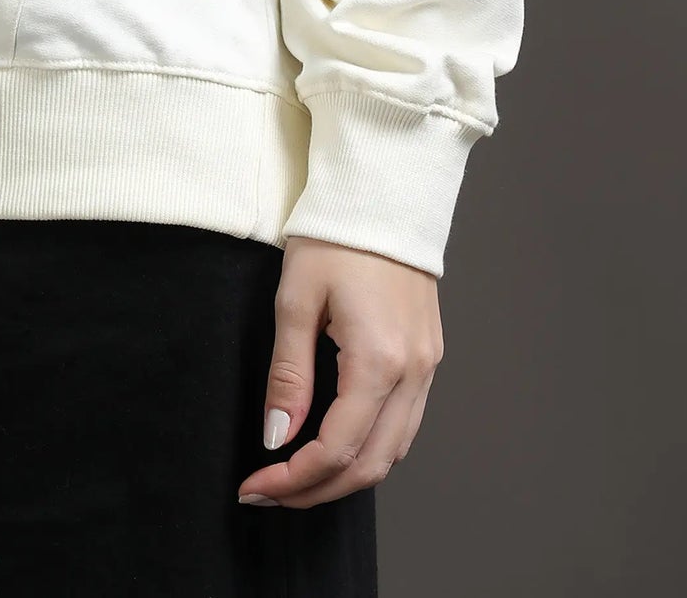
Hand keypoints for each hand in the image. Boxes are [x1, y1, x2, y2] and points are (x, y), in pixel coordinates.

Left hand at [235, 236, 441, 509]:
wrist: (384, 193)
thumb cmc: (335, 237)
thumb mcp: (296, 299)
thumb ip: (288, 375)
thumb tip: (277, 437)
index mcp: (378, 360)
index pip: (337, 448)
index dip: (294, 477)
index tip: (256, 484)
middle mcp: (413, 373)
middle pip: (371, 466)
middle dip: (318, 490)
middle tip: (271, 494)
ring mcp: (427, 367)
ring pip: (394, 453)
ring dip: (347, 476)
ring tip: (298, 479)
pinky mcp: (429, 357)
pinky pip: (406, 425)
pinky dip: (373, 450)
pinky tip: (338, 446)